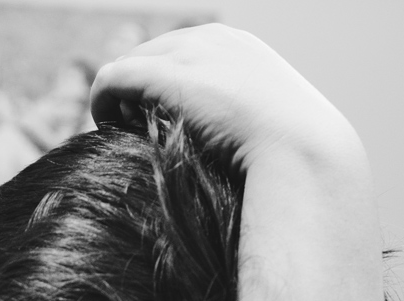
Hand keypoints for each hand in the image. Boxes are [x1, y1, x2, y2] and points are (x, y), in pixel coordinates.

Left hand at [90, 24, 358, 168]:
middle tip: (128, 124)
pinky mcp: (166, 75)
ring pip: (128, 63)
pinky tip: (105, 126)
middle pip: (150, 52)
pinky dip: (101, 100)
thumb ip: (244, 123)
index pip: (180, 49)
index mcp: (239, 46)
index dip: (160, 81)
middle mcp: (212, 39)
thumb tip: (228, 144)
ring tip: (118, 129)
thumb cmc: (290, 158)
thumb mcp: (270, 129)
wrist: (302, 154)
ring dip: (118, 96)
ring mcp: (190, 53)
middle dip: (135, 86)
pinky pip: (113, 78)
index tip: (152, 116)